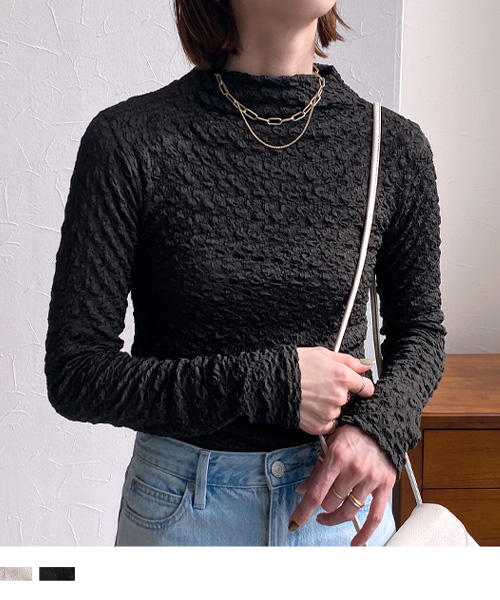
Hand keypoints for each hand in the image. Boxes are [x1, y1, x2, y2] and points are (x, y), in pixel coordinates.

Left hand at [289, 424, 396, 545]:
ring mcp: (370, 479)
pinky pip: (374, 517)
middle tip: (321, 504)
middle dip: (323, 506)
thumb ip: (317, 469)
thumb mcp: (329, 445)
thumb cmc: (353, 434)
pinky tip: (357, 541)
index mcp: (336, 457)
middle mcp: (353, 469)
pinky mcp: (385, 486)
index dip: (303, 511)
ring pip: (348, 511)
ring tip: (331, 516)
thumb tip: (302, 490)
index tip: (295, 523)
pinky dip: (365, 532)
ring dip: (336, 518)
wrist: (380, 425)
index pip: (316, 492)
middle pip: (331, 503)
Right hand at [296, 347, 374, 435]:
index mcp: (343, 377)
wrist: (273, 381)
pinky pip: (328, 425)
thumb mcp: (322, 354)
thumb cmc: (295, 366)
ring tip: (313, 396)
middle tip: (322, 387)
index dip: (361, 385)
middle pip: (349, 399)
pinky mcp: (319, 426)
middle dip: (339, 394)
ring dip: (330, 406)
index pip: (366, 387)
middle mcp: (339, 396)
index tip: (356, 386)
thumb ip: (348, 361)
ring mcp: (329, 413)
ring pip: (338, 411)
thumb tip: (365, 365)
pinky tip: (311, 407)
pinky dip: (322, 418)